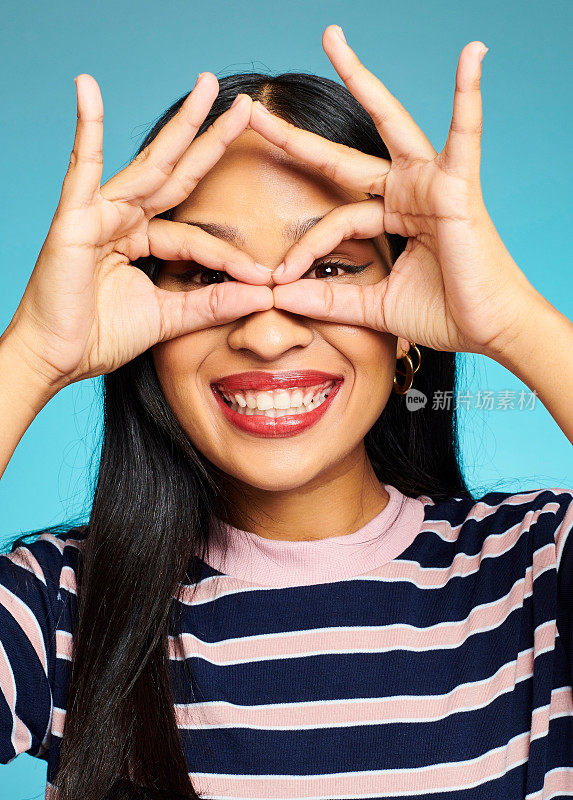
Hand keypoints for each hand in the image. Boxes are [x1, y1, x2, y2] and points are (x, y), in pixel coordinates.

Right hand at [3, 74, 272, 390]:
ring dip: (181, 124)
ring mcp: (98, 214)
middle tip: (247, 106)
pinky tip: (88, 88)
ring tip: (208, 85)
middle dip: (212, 139)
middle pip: (177, 173)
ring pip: (149, 164)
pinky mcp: (73, 218)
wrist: (57, 360)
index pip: (195, 237)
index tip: (266, 279)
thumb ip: (212, 304)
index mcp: (142, 240)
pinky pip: (82, 167)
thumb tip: (264, 296)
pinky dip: (85, 127)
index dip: (230, 257)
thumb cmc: (101, 337)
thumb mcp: (168, 318)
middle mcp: (123, 219)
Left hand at [250, 25, 540, 357]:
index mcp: (390, 218)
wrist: (489, 330)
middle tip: (254, 112)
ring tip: (332, 38)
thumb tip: (279, 297)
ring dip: (361, 79)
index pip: (333, 220)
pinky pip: (465, 134)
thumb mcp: (373, 306)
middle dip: (297, 138)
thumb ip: (329, 299)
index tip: (279, 280)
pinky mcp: (458, 186)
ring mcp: (431, 183)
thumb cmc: (443, 314)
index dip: (303, 248)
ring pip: (388, 123)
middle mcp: (407, 193)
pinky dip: (469, 95)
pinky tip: (472, 55)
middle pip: (341, 158)